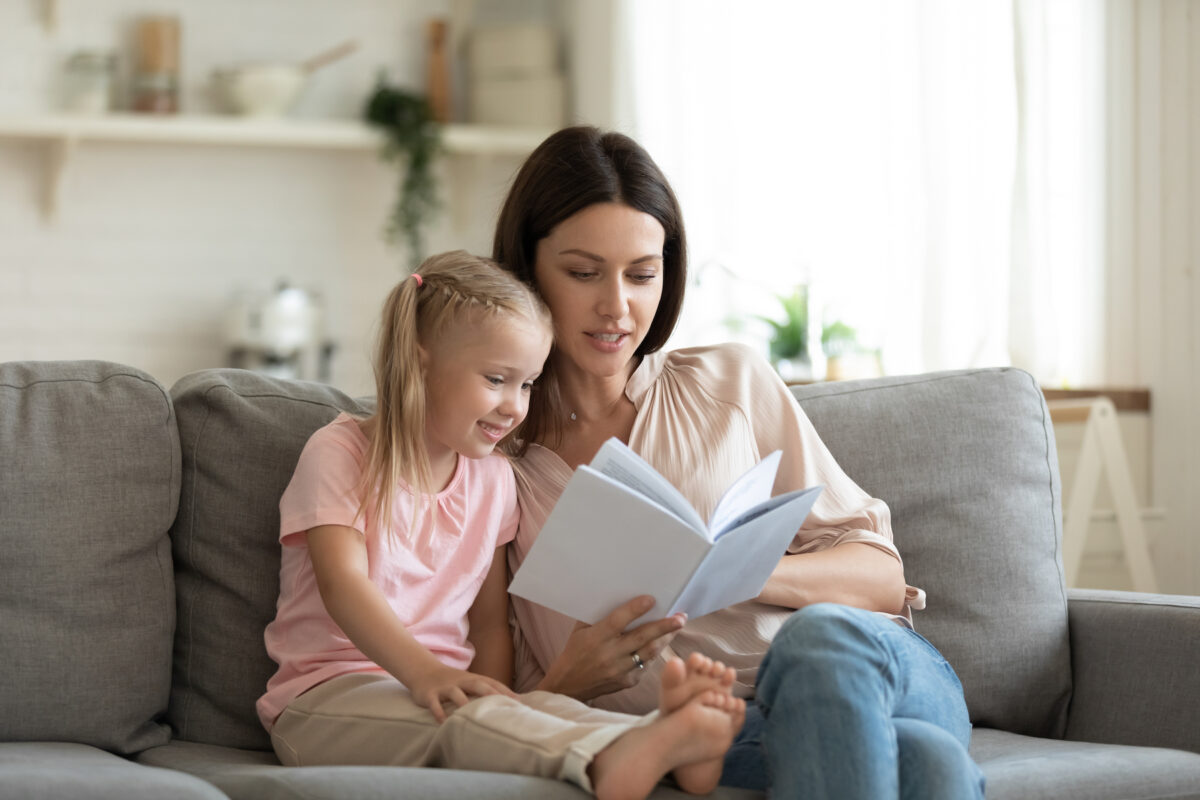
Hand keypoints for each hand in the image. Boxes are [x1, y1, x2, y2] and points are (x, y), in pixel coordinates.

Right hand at [406, 663, 515, 722]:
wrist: (423, 671)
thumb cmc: (452, 682)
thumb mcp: (469, 683)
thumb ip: (486, 691)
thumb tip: (510, 703)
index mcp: (472, 679)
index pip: (491, 683)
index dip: (505, 692)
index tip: (520, 702)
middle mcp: (460, 681)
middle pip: (477, 684)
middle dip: (490, 693)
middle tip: (503, 704)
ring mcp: (444, 687)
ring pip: (455, 693)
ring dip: (463, 703)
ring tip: (472, 715)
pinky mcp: (429, 695)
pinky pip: (434, 704)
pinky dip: (439, 712)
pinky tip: (444, 723)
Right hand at [538, 595, 685, 700]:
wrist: (568, 686)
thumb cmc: (575, 652)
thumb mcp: (580, 631)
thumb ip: (598, 616)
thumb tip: (620, 596)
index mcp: (595, 638)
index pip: (618, 621)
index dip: (634, 610)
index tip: (651, 599)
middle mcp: (609, 655)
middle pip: (642, 638)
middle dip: (664, 626)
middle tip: (680, 616)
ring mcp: (620, 671)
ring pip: (649, 653)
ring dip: (666, 639)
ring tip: (677, 626)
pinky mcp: (627, 682)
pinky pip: (646, 665)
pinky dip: (655, 653)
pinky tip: (661, 643)